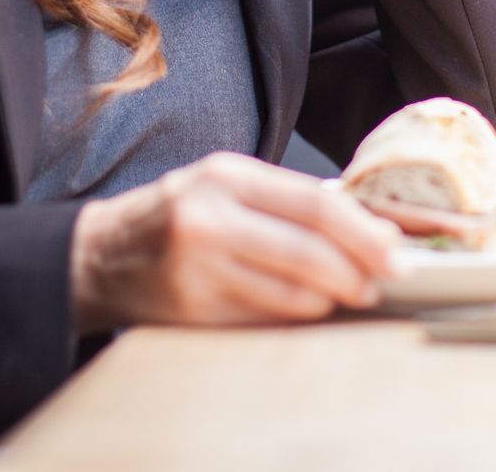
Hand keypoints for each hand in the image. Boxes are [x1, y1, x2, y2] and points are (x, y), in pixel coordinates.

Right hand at [68, 152, 404, 330]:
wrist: (97, 255)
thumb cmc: (177, 216)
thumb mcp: (226, 186)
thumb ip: (287, 200)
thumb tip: (368, 225)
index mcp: (227, 175)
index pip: (315, 202)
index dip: (365, 231)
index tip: (398, 250)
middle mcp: (210, 216)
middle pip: (310, 250)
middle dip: (360, 270)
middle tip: (387, 280)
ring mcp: (198, 267)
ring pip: (292, 293)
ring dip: (332, 300)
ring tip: (349, 295)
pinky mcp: (191, 309)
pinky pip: (264, 319)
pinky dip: (296, 317)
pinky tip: (307, 310)